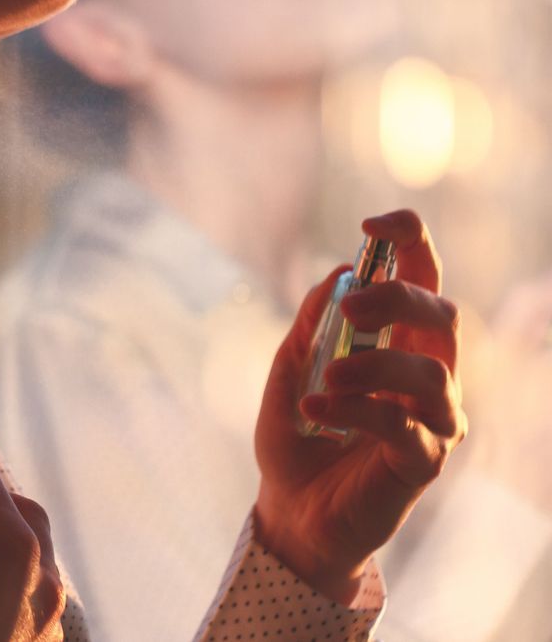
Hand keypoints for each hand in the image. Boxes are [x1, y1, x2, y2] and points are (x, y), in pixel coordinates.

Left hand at [254, 210, 467, 604]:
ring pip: (433, 374)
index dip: (412, 241)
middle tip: (352, 306)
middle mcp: (428, 375)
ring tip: (327, 377)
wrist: (288, 511)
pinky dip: (358, 410)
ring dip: (376, 365)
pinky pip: (405, 426)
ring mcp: (433, 421)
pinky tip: (315, 410)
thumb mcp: (289, 370)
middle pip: (444, 316)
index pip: (425, 279)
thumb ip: (311, 325)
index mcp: (400, 343)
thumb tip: (336, 275)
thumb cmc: (296, 439)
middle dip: (400, 299)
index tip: (375, 222)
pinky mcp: (423, 462)